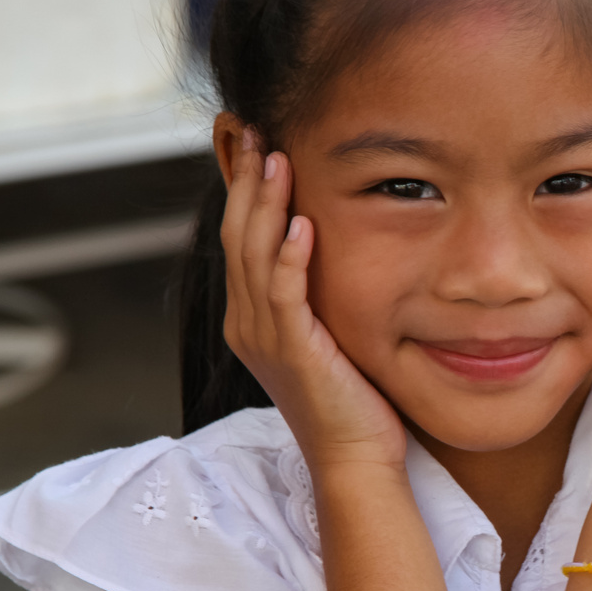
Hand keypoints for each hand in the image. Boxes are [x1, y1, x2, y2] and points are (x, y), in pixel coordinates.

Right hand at [220, 136, 407, 472]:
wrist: (355, 458)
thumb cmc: (353, 400)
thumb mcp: (330, 334)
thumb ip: (319, 293)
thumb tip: (329, 249)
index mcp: (252, 319)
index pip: (240, 239)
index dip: (242, 189)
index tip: (252, 144)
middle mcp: (247, 324)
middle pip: (236, 236)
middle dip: (245, 181)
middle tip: (255, 132)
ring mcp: (265, 339)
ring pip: (253, 256)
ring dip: (265, 204)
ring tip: (276, 158)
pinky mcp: (293, 352)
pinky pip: (284, 295)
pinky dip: (290, 257)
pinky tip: (302, 223)